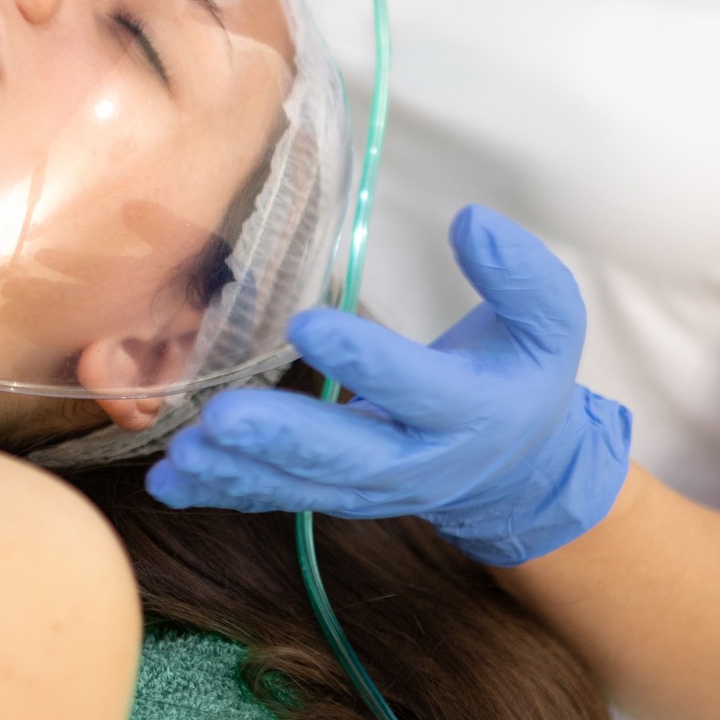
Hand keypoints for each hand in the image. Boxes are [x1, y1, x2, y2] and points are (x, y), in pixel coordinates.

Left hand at [147, 205, 631, 566]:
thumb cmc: (519, 376)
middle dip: (281, 437)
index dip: (363, 358)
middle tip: (223, 416)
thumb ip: (519, 274)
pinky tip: (171, 479)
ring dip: (240, 469)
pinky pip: (276, 497)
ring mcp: (370, 488)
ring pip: (302, 484)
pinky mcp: (334, 495)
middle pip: (346, 454)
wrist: (514, 469)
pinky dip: (224, 491)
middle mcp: (415, 460)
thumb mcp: (548, 323)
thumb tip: (472, 223)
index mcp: (467, 410)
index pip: (413, 385)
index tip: (306, 322)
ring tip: (186, 449)